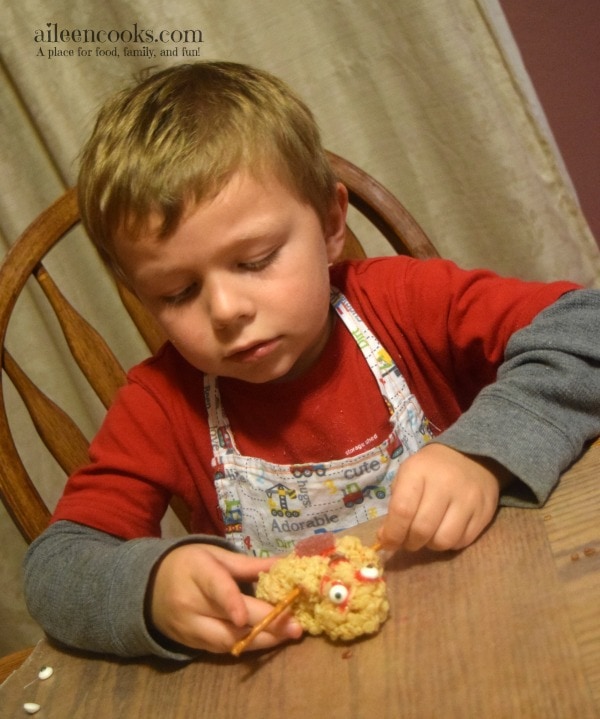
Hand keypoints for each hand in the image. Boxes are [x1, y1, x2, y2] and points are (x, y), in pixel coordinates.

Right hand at [149, 544, 302, 652]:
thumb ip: (250, 564)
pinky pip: (221, 649)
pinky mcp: (190, 644)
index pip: (215, 589)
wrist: (150, 586)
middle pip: (228, 621)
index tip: (248, 616)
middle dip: (264, 625)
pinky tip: (267, 640)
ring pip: (226, 642)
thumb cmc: (189, 563)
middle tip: (295, 627)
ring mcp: (188, 628)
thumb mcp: (216, 554)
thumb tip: (285, 564)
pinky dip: (245, 646)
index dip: (231, 603)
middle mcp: (190, 604)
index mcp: (197, 572)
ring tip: (287, 636)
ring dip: (260, 641)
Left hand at [378, 443, 509, 551]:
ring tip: (427, 536)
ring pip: (444, 541)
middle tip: (407, 541)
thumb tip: (387, 538)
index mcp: (419, 471)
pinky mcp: (485, 512)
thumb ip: (396, 504)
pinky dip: (450, 543)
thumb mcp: (407, 474)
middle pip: (423, 529)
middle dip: (410, 543)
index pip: (403, 510)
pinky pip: (463, 542)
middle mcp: (445, 484)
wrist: (472, 457)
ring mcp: (468, 499)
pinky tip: (445, 530)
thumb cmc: (431, 468)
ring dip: (430, 545)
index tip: (387, 542)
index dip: (392, 533)